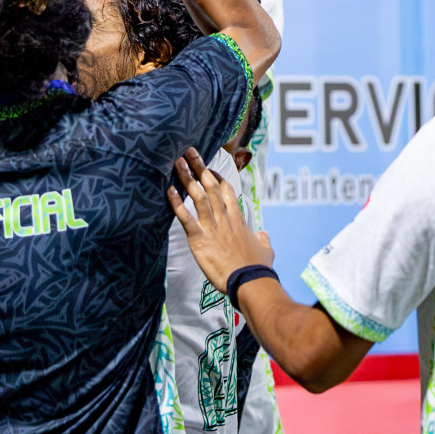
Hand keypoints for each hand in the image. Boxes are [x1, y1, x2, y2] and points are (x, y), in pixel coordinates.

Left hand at [167, 147, 273, 293]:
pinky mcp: (199, 238)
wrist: (250, 281)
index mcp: (238, 219)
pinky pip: (185, 217)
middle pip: (210, 186)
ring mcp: (211, 226)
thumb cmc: (258, 268)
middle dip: (200, 167)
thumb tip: (263, 234)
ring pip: (197, 196)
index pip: (227, 191)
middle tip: (189, 152)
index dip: (217, 177)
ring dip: (187, 178)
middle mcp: (224, 218)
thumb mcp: (266, 250)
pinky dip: (176, 203)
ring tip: (177, 162)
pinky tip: (168, 190)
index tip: (209, 167)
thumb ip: (263, 239)